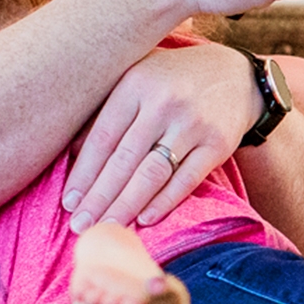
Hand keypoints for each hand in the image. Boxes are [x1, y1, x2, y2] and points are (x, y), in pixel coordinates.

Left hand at [65, 42, 257, 229]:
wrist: (236, 76)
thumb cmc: (172, 81)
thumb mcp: (137, 79)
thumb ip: (107, 111)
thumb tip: (73, 155)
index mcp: (136, 84)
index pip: (103, 137)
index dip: (83, 173)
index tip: (68, 202)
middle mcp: (164, 102)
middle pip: (124, 160)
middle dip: (99, 197)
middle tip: (80, 225)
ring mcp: (193, 124)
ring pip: (152, 174)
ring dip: (126, 205)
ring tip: (107, 227)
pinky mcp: (218, 143)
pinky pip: (186, 180)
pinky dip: (164, 202)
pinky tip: (144, 220)